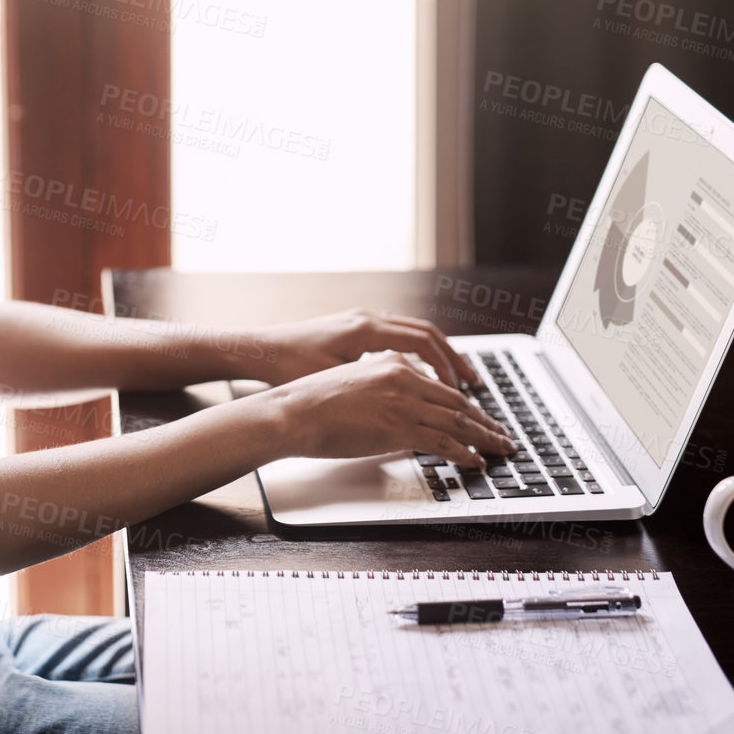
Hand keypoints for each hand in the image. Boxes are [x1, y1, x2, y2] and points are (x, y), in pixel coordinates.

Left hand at [246, 308, 481, 389]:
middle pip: (426, 333)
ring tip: (457, 380)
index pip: (423, 342)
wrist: (257, 352)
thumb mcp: (333, 384)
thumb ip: (372, 394)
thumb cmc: (287, 369)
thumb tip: (407, 414)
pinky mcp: (353, 329)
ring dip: (438, 355)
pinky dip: (417, 351)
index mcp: (365, 330)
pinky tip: (424, 372)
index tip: (465, 389)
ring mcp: (360, 321)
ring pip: (413, 332)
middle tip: (475, 385)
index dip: (448, 366)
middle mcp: (367, 319)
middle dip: (453, 360)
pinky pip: (396, 335)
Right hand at [275, 353, 514, 467]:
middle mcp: (403, 377)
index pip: (441, 386)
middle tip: (502, 434)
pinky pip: (444, 443)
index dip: (467, 404)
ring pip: (458, 422)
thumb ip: (383, 393)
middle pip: (458, 402)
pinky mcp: (398, 427)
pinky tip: (476, 461)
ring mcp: (402, 402)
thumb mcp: (354, 385)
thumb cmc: (313, 403)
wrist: (293, 412)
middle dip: (485, 421)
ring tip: (500, 449)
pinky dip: (465, 454)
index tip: (480, 416)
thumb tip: (401, 415)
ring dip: (484, 438)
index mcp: (393, 363)